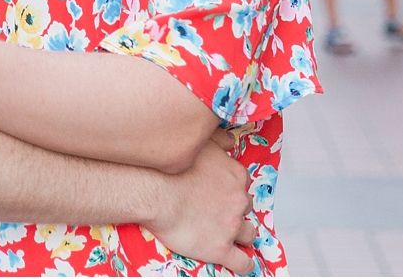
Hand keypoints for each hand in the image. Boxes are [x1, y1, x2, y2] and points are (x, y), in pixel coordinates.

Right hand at [144, 134, 256, 274]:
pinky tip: (241, 263)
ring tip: (228, 236)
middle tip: (217, 213)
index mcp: (235, 176)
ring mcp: (232, 225)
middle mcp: (238, 200)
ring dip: (241, 235)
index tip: (220, 195)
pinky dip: (244, 264)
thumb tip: (230, 139)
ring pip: (249, 234)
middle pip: (246, 208)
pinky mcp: (221, 248)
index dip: (231, 191)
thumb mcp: (200, 142)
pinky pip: (243, 262)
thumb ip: (220, 138)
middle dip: (235, 211)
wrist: (153, 191)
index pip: (242, 186)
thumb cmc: (171, 167)